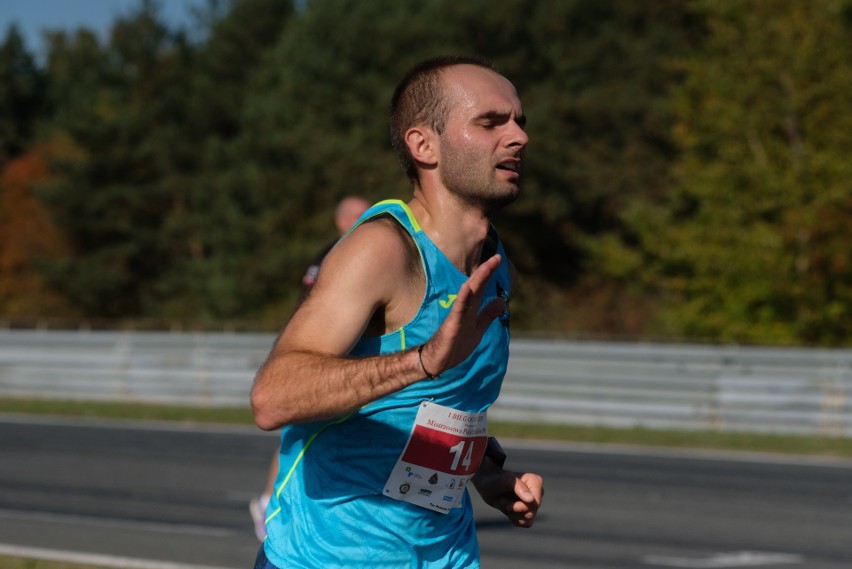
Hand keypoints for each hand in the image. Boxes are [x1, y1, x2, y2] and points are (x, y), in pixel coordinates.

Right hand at [419, 254, 505, 375]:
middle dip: (486, 272)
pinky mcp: (451, 325)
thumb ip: (488, 314)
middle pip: (476, 287)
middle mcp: (464, 309)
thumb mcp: (478, 329)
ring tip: (487, 267)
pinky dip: (463, 299)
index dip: (489, 274)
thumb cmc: (455, 345)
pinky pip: (458, 311)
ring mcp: (457, 316)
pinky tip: (467, 288)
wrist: (437, 361)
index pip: (481, 288)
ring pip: (468, 295)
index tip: (498, 259)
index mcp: (471, 309)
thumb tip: (502, 300)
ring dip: (477, 281)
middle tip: (497, 257)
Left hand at [473, 466, 543, 527]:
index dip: (520, 507)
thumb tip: (531, 500)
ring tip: (504, 502)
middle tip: (502, 500)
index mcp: (536, 482)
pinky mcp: (528, 511)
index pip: (535, 504)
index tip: (506, 503)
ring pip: (528, 520)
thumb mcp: (504, 480)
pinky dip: (513, 519)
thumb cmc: (495, 480)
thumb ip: (518, 487)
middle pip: (531, 513)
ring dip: (512, 514)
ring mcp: (533, 502)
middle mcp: (537, 492)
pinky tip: (507, 508)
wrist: (487, 486)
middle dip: (513, 510)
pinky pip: (525, 523)